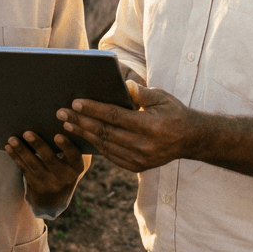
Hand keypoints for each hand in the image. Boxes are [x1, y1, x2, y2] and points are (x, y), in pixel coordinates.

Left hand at [5, 131, 85, 208]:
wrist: (55, 197)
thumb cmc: (66, 166)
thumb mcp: (74, 159)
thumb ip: (74, 143)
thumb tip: (64, 120)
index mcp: (77, 167)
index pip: (74, 156)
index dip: (66, 146)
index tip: (57, 136)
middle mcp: (64, 177)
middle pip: (50, 160)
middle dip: (38, 145)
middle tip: (27, 133)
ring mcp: (49, 184)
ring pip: (33, 165)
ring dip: (22, 150)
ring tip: (12, 139)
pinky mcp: (35, 186)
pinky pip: (24, 169)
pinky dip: (16, 157)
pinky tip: (9, 147)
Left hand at [57, 81, 194, 172]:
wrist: (191, 139)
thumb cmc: (174, 113)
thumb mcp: (162, 98)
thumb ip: (141, 93)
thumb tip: (124, 84)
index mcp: (151, 127)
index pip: (115, 117)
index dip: (93, 109)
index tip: (75, 102)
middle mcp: (144, 146)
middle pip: (105, 132)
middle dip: (81, 121)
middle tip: (61, 113)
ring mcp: (140, 160)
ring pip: (105, 146)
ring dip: (84, 134)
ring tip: (67, 123)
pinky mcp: (137, 167)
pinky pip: (111, 156)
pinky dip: (96, 145)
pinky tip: (83, 136)